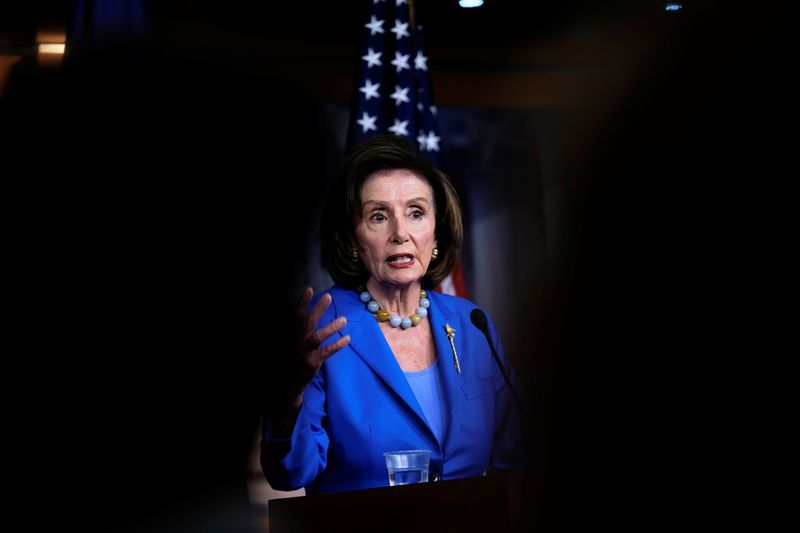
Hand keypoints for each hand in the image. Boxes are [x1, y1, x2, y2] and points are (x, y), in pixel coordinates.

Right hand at [290, 287, 350, 406]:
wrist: (287, 381)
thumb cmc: (293, 357)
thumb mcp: (291, 341)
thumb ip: (299, 328)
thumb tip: (309, 312)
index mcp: (292, 334)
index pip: (297, 315)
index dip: (303, 302)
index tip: (309, 289)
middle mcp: (297, 340)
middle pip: (308, 322)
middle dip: (318, 308)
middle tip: (328, 297)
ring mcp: (305, 351)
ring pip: (318, 337)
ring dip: (331, 327)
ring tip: (344, 319)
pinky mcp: (313, 362)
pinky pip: (327, 352)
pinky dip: (337, 345)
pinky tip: (347, 338)